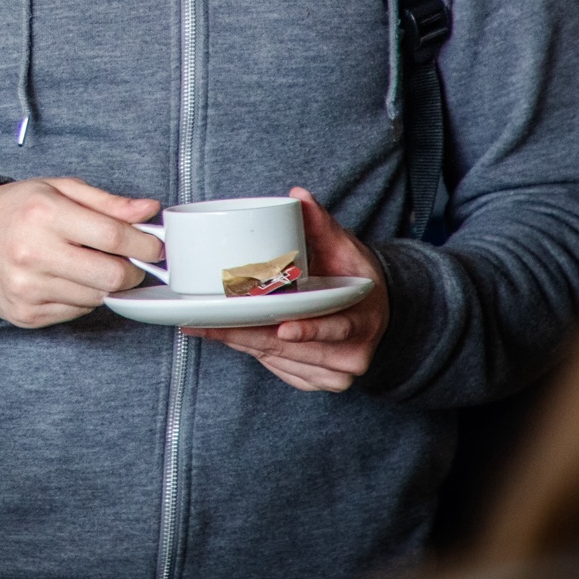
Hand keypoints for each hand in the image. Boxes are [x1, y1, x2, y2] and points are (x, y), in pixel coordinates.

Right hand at [0, 178, 163, 326]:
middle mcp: (34, 253)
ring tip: (92, 265)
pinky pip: (76, 312)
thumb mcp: (57, 190)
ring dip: (106, 284)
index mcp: (44, 214)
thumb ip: (106, 202)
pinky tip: (70, 279)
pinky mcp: (27, 314)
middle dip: (133, 270)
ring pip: (97, 298)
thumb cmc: (14, 210)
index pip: (112, 236)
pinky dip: (83, 297)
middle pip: (110, 275)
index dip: (143, 243)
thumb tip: (148, 210)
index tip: (154, 245)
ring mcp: (29, 288)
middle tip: (133, 262)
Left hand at [186, 189, 389, 391]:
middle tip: (207, 322)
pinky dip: (250, 350)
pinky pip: (275, 368)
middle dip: (247, 334)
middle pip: (291, 348)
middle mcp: (350, 356)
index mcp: (363, 322)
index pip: (335, 329)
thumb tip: (299, 196)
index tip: (284, 328)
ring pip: (276, 359)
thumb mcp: (345, 250)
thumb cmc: (355, 278)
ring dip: (241, 342)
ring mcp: (332, 375)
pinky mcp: (313, 381)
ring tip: (204, 326)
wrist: (373, 312)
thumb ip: (321, 224)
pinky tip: (226, 335)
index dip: (308, 329)